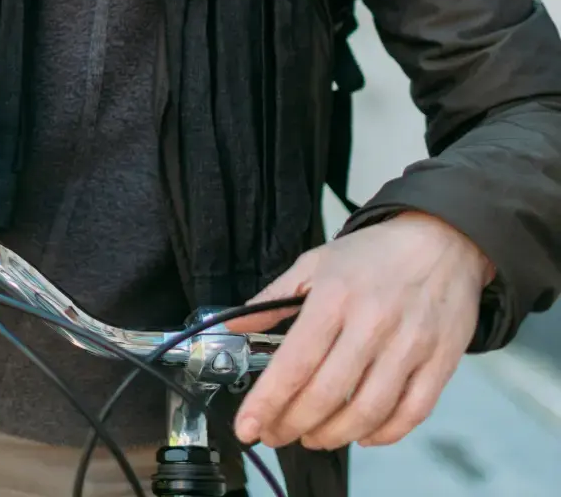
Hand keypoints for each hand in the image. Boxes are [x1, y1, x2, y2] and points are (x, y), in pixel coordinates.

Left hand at [229, 212, 493, 451]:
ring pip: (367, 411)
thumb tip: (235, 326)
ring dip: (333, 435)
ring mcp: (410, 346)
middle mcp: (372, 324)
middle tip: (274, 434)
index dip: (267, 401)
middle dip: (292, 424)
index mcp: (334, 297)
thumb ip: (273, 298)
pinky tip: (361, 434)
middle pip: (326, 394)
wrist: (441, 239)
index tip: (247, 426)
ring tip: (311, 437)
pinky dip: (383, 433)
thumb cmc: (373, 253)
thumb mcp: (314, 263)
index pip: (294, 362)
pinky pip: (411, 413)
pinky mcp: (440, 362)